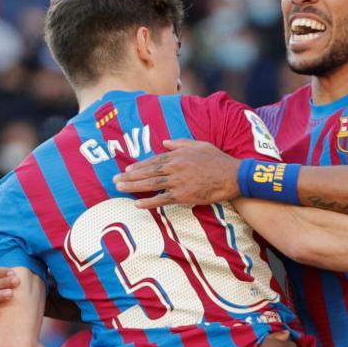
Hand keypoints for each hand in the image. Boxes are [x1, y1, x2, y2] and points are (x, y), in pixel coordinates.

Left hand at [113, 140, 241, 209]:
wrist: (232, 175)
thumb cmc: (217, 159)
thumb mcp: (199, 144)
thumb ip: (180, 143)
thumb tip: (166, 142)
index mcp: (177, 155)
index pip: (153, 160)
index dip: (138, 166)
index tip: (126, 169)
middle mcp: (175, 167)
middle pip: (147, 172)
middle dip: (129, 176)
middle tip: (115, 179)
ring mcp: (178, 182)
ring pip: (151, 184)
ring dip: (133, 187)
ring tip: (119, 188)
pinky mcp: (184, 195)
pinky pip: (162, 199)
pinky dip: (149, 202)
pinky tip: (137, 204)